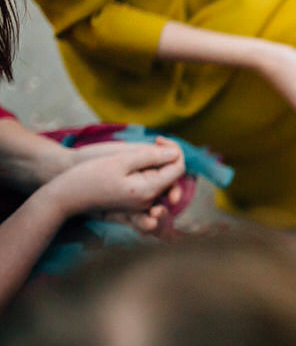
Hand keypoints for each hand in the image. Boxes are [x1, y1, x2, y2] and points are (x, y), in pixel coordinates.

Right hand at [45, 139, 185, 228]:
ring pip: (163, 185)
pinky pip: (152, 193)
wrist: (68, 194)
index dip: (174, 150)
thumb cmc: (90, 174)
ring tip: (146, 153)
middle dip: (167, 158)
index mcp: (148, 190)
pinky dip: (152, 177)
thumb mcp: (121, 160)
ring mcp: (142, 206)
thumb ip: (150, 156)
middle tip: (154, 142)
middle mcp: (149, 202)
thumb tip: (176, 153)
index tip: (157, 138)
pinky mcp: (133, 206)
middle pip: (173, 178)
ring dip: (160, 166)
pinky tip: (141, 165)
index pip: (178, 170)